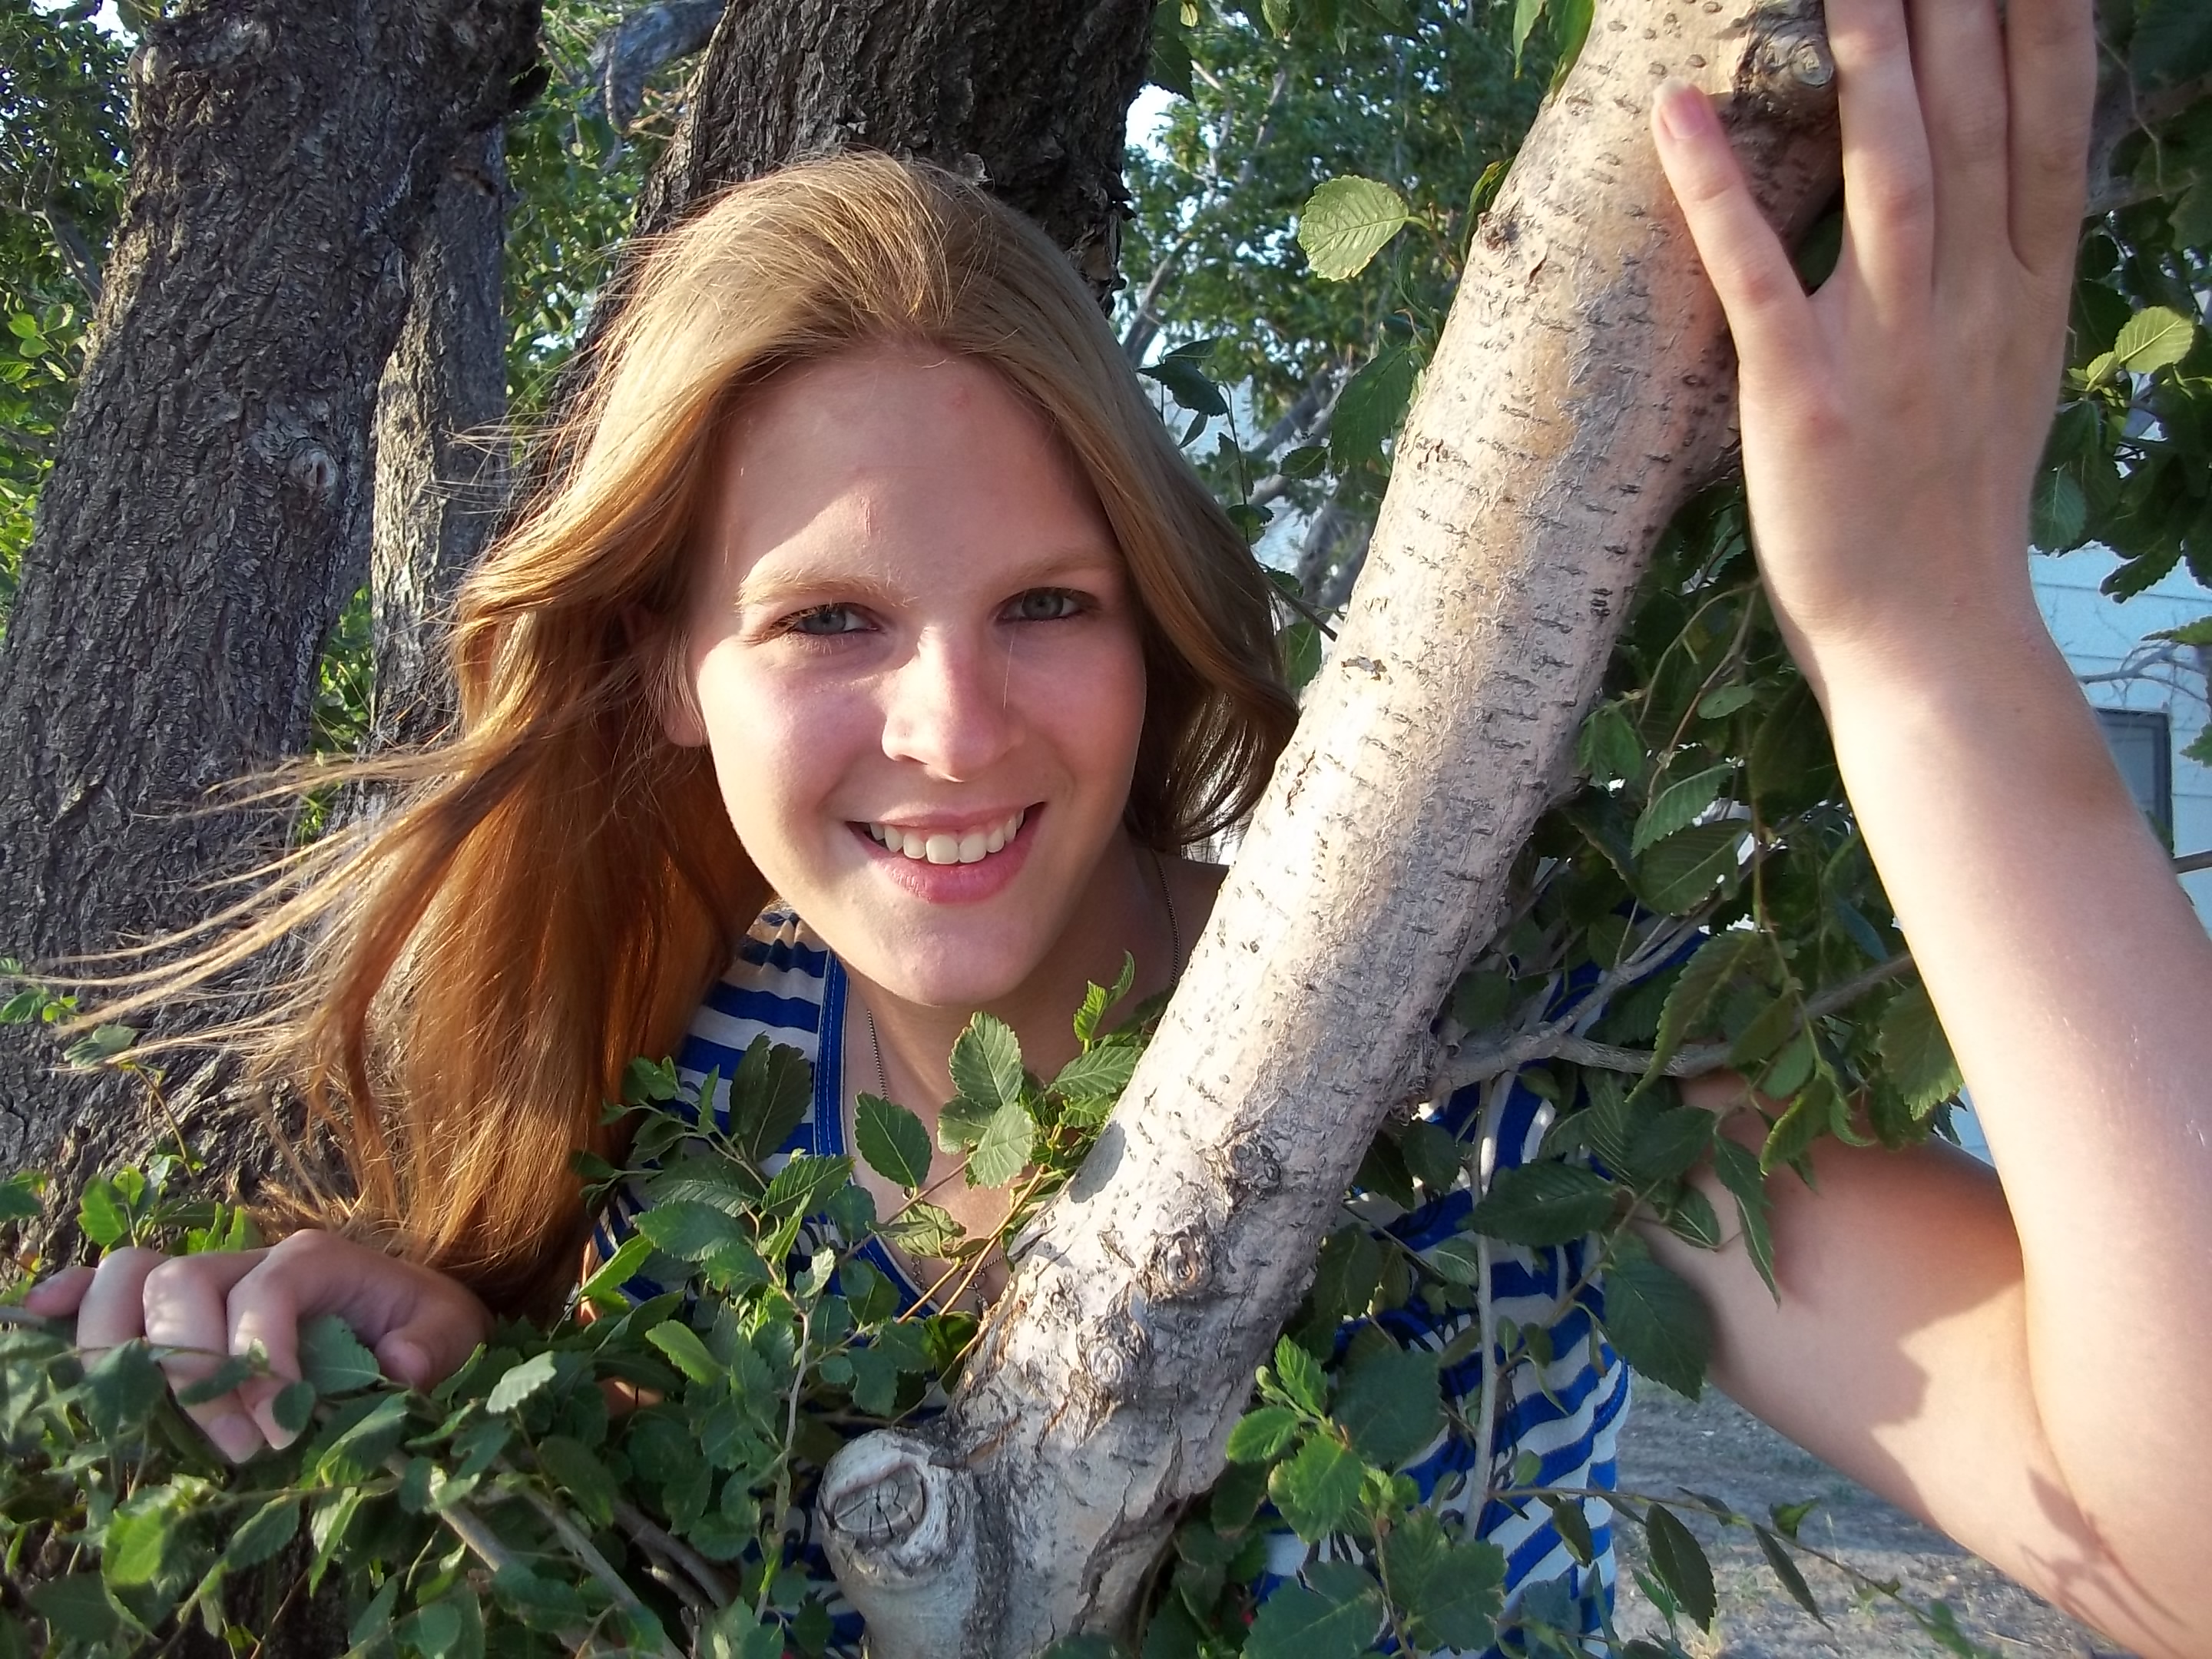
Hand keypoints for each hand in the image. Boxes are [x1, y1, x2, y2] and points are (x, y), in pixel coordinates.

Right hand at [21, 1231, 491, 1463]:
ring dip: (120, 1348)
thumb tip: (400, 1368)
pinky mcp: (174, 1313)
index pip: (264, 1290)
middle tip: (233, 1447)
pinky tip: (33, 1325)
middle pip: (180, 1280)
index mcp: (316, 1260)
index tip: (277, 1434)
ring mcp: (204, 1282)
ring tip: (144, 1416)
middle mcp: (249, 1261)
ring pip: (127, 1278)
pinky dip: (63, 1306)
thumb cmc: (422, 1327)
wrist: (409, 1318)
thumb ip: (435, 1345)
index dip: (258, 1360)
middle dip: (192, 1368)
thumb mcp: (454, 1332)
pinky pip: (102, 1291)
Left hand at [1650, 0, 2095, 684]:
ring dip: (1871, 67)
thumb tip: (2005, 166)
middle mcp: (1973, 303)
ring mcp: (1891, 351)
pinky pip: (1757, 279)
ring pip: (1892, 178)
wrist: (1932, 639)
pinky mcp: (1805, 401)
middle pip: (1972, 125)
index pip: (2047, 125)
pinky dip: (1715, 195)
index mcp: (2028, 290)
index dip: (2043, 24)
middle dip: (1959, 11)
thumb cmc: (1952, 505)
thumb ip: (2005, 264)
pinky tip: (1676, 118)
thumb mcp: (2011, 366)